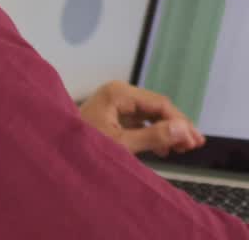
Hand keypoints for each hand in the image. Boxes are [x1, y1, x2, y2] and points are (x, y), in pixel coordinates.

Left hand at [78, 81, 206, 156]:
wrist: (52, 154)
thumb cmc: (80, 149)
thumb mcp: (121, 145)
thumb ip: (153, 137)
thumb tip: (183, 130)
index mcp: (118, 93)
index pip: (159, 104)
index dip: (180, 122)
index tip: (195, 140)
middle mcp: (117, 94)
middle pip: (156, 108)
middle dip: (176, 126)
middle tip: (195, 144)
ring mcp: (113, 105)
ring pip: (149, 116)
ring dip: (166, 131)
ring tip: (183, 148)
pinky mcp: (110, 117)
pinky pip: (138, 123)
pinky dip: (152, 135)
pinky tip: (164, 149)